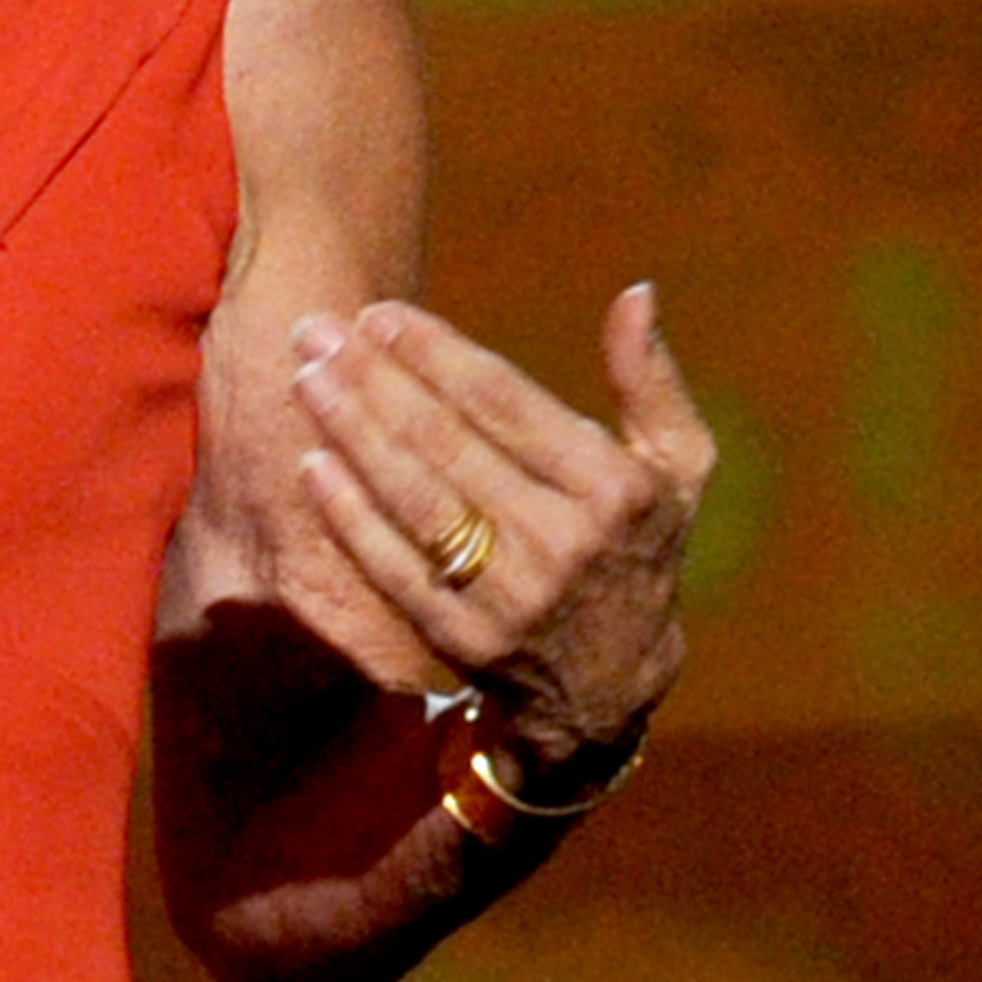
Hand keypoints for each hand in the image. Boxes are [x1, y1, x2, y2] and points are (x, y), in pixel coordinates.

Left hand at [287, 284, 712, 778]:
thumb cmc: (635, 547)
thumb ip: (651, 383)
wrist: (613, 686)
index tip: (380, 314)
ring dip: (350, 431)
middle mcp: (564, 542)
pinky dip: (348, 514)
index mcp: (615, 490)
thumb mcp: (676, 470)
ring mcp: (512, 597)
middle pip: (447, 443)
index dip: (436, 353)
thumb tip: (637, 295)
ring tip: (306, 378)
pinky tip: (310, 463)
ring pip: (414, 498)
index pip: (506, 403)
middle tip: (316, 331)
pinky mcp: (465, 641)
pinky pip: (392, 566)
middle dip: (374, 377)